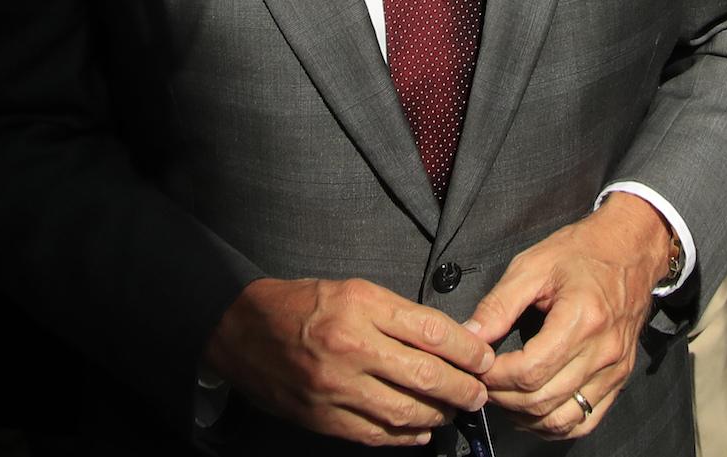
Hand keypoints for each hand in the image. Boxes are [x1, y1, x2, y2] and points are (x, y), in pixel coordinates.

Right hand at [203, 277, 494, 445]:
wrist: (242, 330)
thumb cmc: (303, 305)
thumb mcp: (352, 290)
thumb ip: (398, 315)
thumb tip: (448, 341)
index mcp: (361, 306)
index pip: (431, 331)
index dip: (466, 350)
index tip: (484, 358)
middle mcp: (351, 347)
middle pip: (425, 376)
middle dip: (462, 389)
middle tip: (479, 394)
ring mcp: (337, 388)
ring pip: (406, 412)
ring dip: (439, 415)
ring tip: (453, 411)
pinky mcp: (325, 418)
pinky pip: (378, 434)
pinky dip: (407, 435)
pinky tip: (421, 428)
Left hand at [466, 193, 673, 439]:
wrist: (630, 250)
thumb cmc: (583, 252)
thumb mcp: (532, 265)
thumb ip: (499, 303)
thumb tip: (470, 334)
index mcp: (581, 319)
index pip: (529, 372)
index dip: (495, 376)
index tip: (477, 366)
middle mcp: (603, 351)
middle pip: (542, 400)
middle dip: (503, 398)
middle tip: (483, 382)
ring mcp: (615, 370)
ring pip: (562, 420)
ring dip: (525, 417)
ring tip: (504, 397)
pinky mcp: (620, 378)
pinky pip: (586, 420)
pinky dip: (555, 425)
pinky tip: (534, 411)